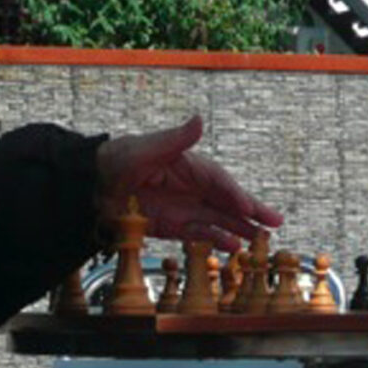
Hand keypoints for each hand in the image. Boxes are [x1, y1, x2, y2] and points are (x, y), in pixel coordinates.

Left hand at [95, 115, 281, 250]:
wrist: (92, 185)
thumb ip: (175, 138)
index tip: (249, 207)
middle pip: (228, 202)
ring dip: (239, 230)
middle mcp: (192, 188)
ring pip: (219, 220)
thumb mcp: (146, 148)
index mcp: (190, 166)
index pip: (219, 181)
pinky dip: (215, 241)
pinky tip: (231, 248)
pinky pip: (199, 235)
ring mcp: (184, 209)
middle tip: (276, 223)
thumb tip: (199, 119)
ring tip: (258, 242)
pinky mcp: (173, 226)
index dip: (235, 194)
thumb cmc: (118, 159)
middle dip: (252, 213)